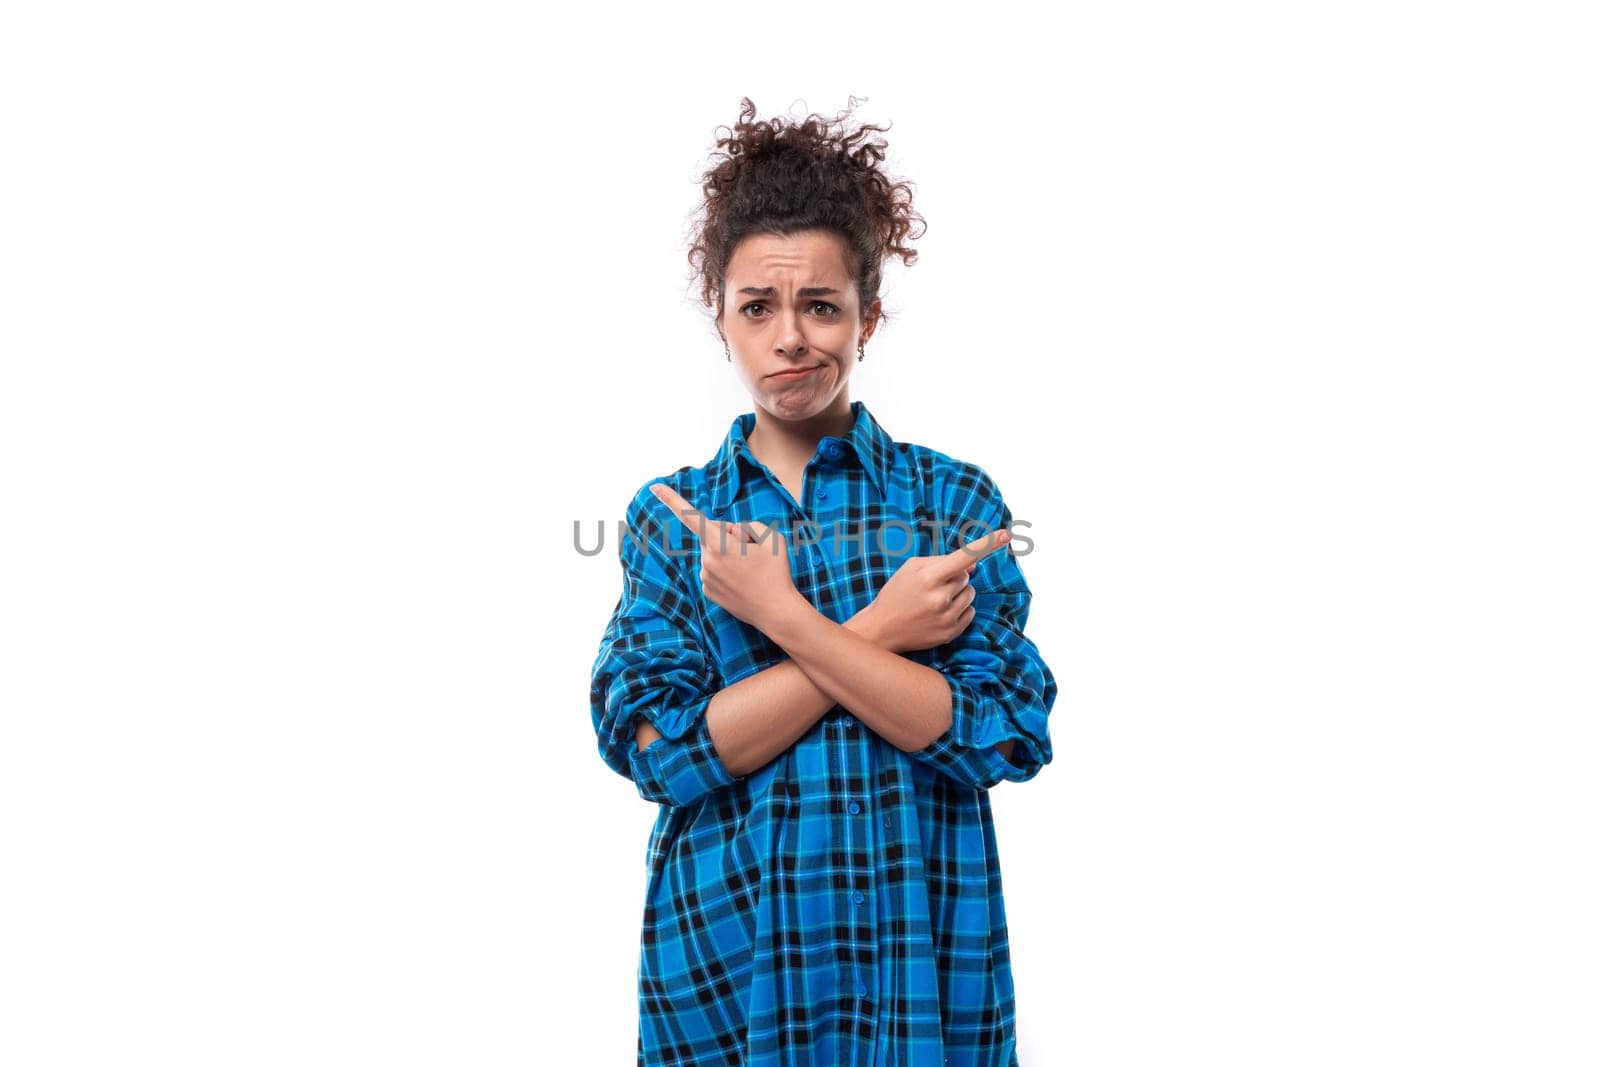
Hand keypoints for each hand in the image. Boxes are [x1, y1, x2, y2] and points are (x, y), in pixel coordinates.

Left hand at [649, 483, 801, 632]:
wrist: (776, 612)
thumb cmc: (776, 572)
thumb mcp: (771, 537)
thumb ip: (748, 525)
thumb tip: (731, 533)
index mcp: (720, 544)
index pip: (691, 516)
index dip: (671, 499)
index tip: (654, 486)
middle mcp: (707, 560)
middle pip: (713, 534)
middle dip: (730, 536)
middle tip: (753, 553)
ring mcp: (705, 577)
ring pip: (715, 553)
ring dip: (730, 556)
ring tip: (750, 572)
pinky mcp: (708, 591)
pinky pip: (714, 570)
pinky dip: (727, 571)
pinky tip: (743, 582)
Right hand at [854, 527, 1012, 653]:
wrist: (882, 629)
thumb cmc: (897, 593)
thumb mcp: (912, 568)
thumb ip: (942, 560)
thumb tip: (974, 564)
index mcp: (929, 577)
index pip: (964, 557)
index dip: (986, 544)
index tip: (1005, 534)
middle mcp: (940, 598)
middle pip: (966, 576)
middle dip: (954, 577)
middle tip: (932, 586)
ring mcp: (946, 617)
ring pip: (970, 593)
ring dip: (958, 593)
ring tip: (934, 600)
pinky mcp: (951, 632)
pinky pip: (970, 612)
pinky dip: (959, 610)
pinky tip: (939, 613)